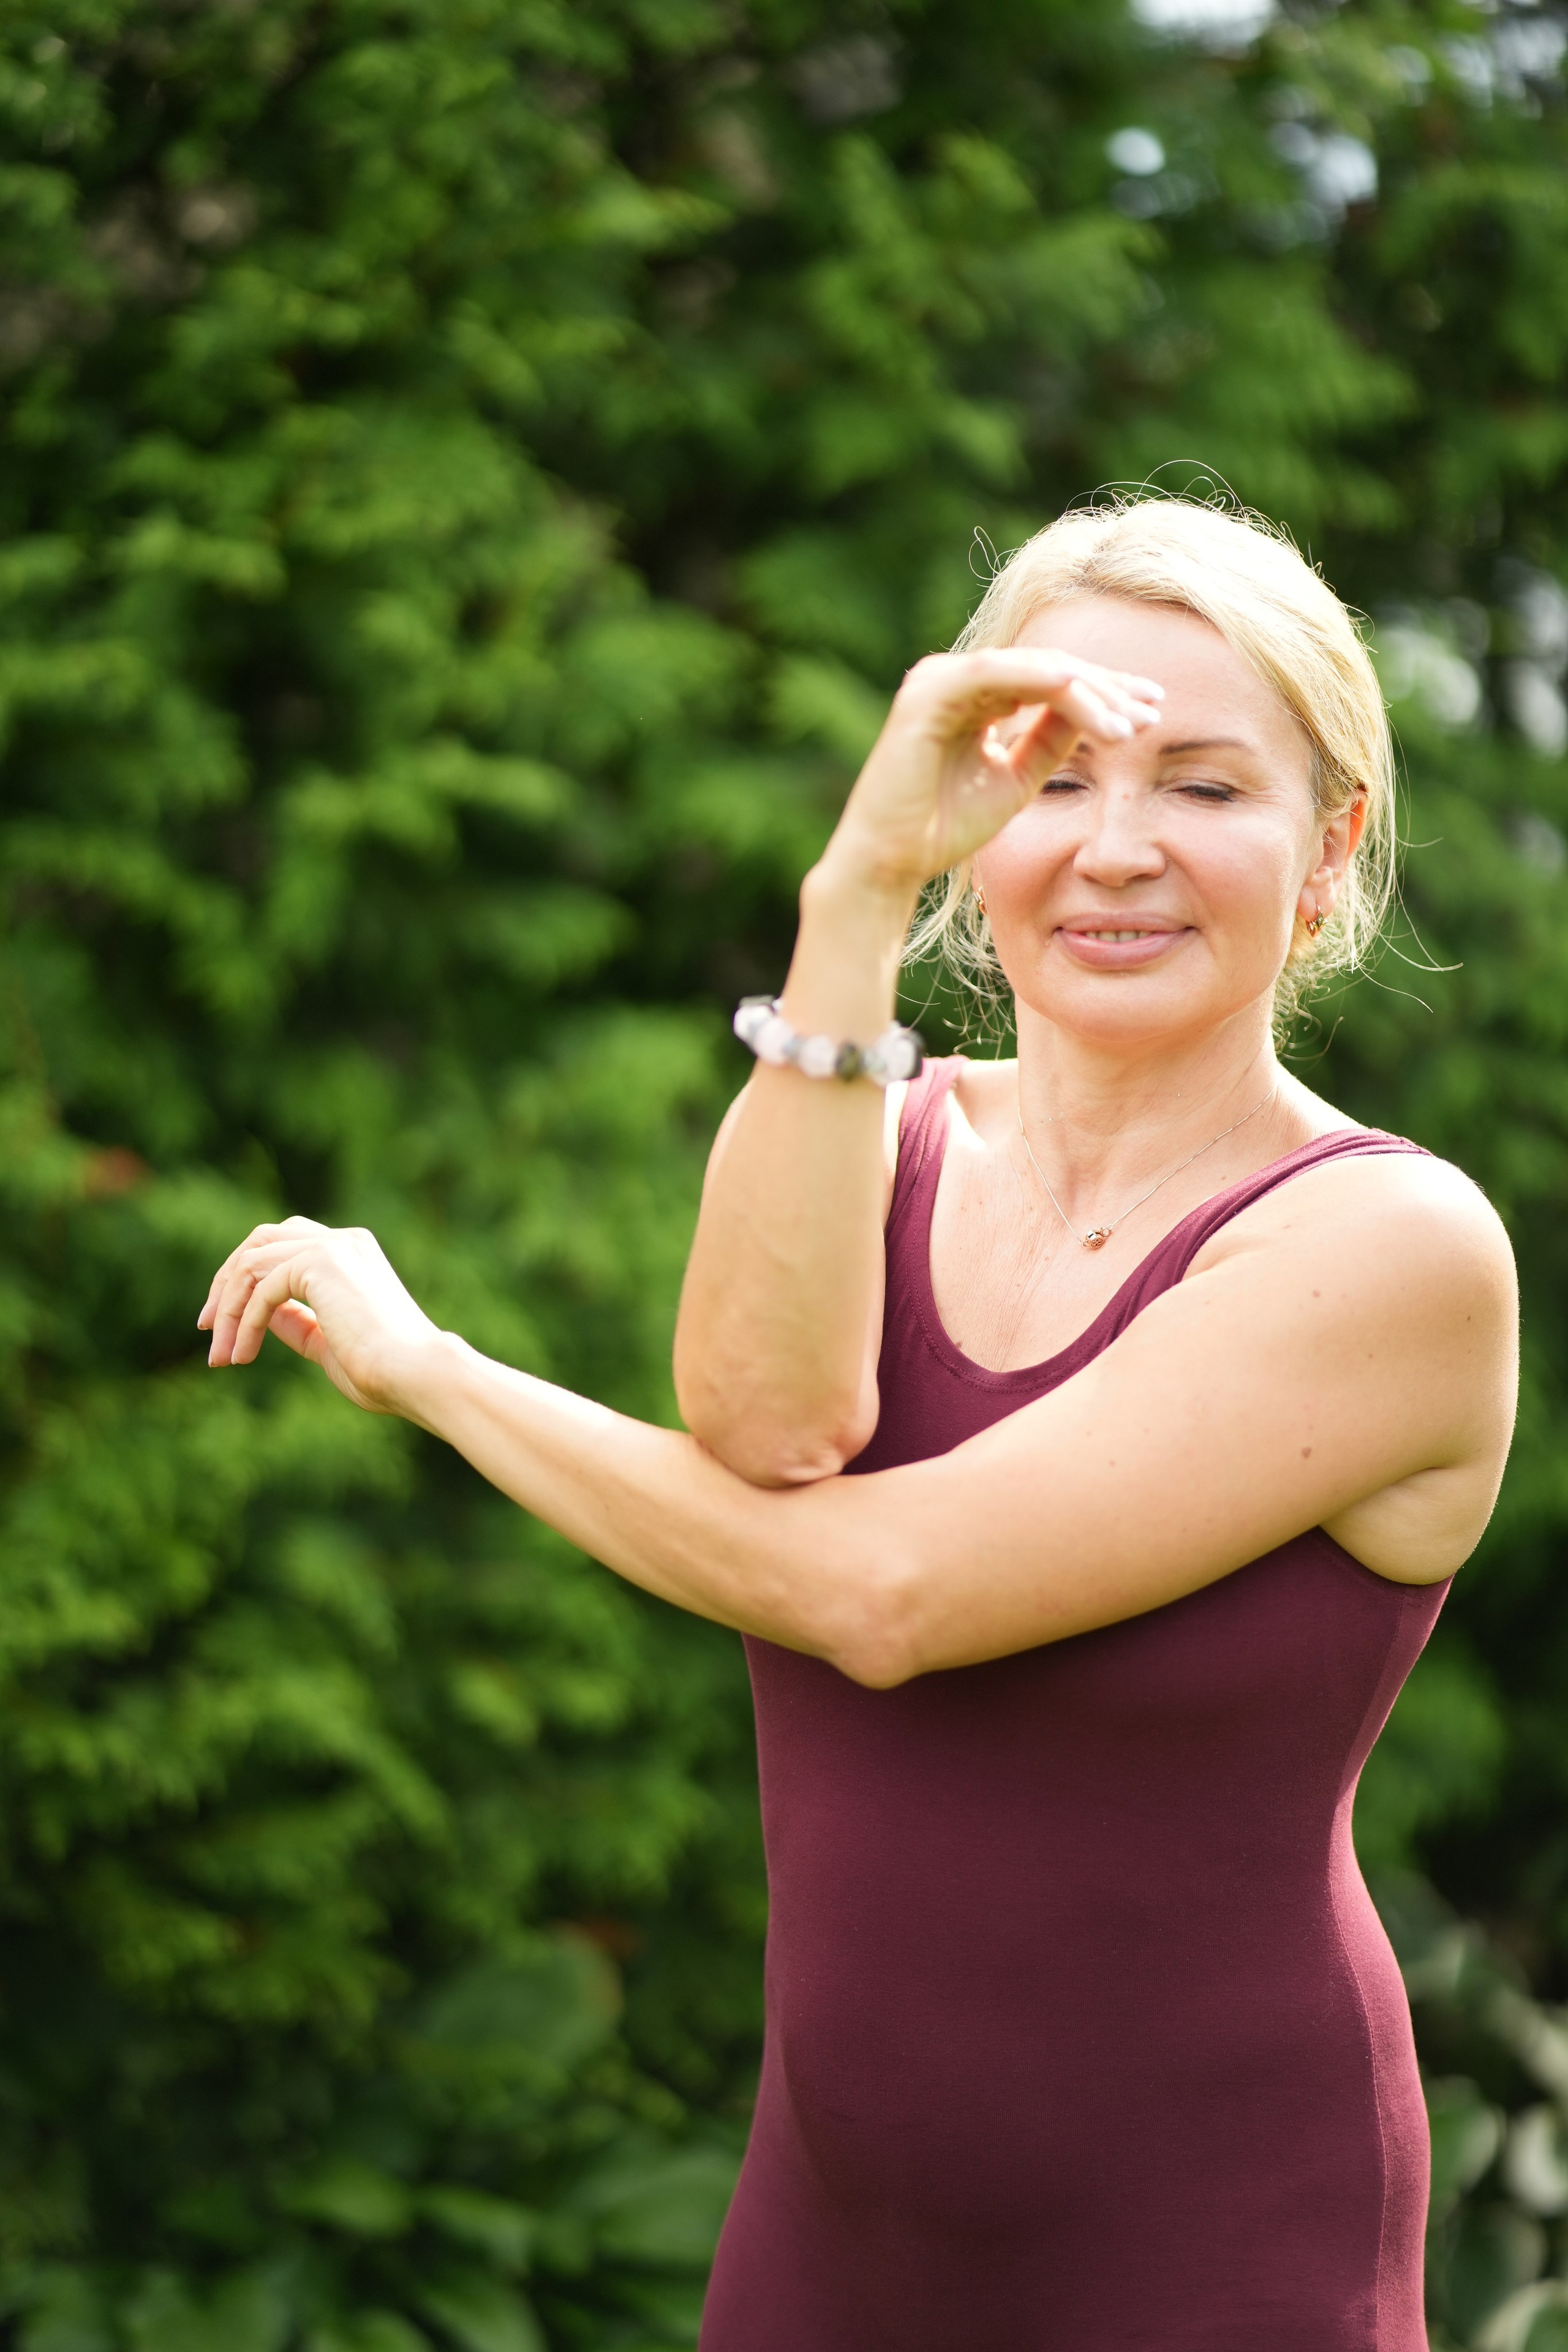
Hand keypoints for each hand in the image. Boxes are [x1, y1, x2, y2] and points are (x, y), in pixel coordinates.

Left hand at [198, 1217, 441, 1415]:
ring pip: (252, 1262)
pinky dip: (243, 1322)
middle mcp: (344, 1240)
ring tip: (220, 1355)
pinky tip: (242, 1354)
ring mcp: (333, 1246)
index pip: (283, 1248)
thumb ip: (296, 1323)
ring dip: (227, 1310)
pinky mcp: (321, 1261)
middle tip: (206, 1328)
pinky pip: (261, 1287)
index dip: (245, 1283)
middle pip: (260, 1239)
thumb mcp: (325, 1343)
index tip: (220, 1327)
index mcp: (353, 1254)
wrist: (414, 1373)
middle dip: (226, 1283)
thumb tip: (260, 1315)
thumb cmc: (383, 1371)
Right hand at [823, 648, 1163, 897]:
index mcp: (974, 697)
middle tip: (1153, 710)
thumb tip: (1098, 711)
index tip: (1151, 713)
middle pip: (1048, 668)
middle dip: (1106, 688)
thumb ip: (1050, 741)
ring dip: (1086, 692)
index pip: (1050, 681)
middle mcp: (956, 679)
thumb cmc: (944, 827)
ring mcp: (939, 680)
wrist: (890, 861)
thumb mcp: (1016, 779)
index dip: (1103, 693)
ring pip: (1031, 669)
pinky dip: (1043, 682)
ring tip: (1128, 726)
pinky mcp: (928, 692)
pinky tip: (1085, 698)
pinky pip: (997, 674)